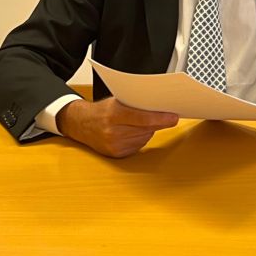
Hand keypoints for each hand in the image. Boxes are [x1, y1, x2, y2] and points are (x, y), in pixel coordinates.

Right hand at [57, 97, 178, 158]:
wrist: (81, 124)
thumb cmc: (102, 110)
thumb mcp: (116, 101)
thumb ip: (136, 104)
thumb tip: (160, 106)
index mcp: (113, 115)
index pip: (143, 118)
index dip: (161, 118)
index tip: (174, 117)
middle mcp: (113, 132)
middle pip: (146, 129)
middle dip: (159, 123)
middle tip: (169, 117)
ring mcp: (114, 145)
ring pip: (144, 138)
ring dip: (149, 131)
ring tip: (141, 123)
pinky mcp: (116, 154)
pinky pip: (138, 146)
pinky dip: (141, 138)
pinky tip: (134, 132)